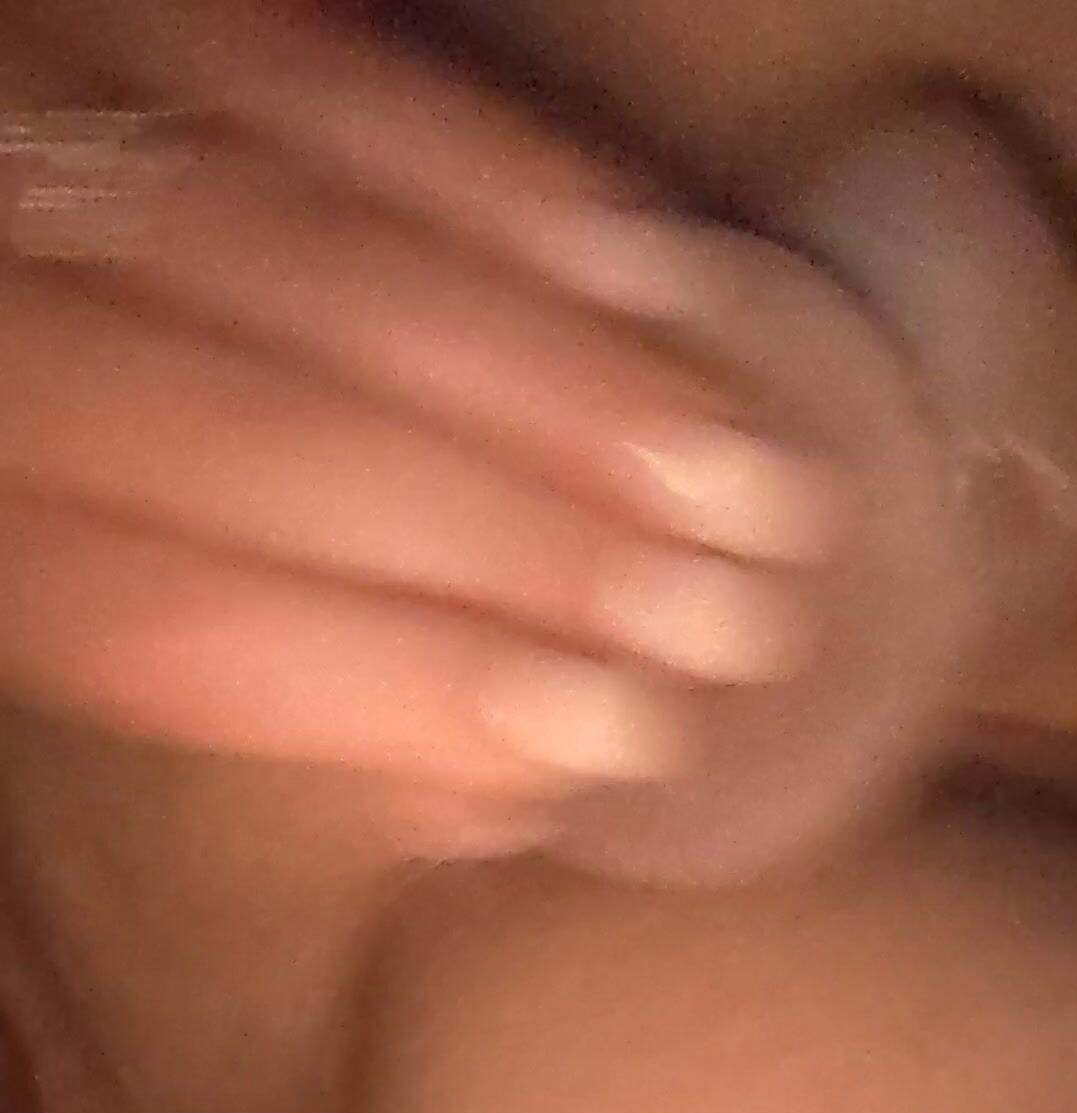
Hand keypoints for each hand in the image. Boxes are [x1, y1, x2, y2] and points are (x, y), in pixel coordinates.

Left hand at [0, 1, 844, 858]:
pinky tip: (646, 266)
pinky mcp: (125, 9)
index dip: (392, 681)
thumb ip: (254, 670)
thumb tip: (482, 787)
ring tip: (725, 470)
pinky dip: (493, 177)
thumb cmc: (54, 457)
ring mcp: (42, 140)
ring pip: (310, 256)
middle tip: (718, 615)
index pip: (170, 620)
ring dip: (549, 376)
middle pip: (260, 442)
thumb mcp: (85, 577)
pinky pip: (323, 79)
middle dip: (515, 539)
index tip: (595, 735)